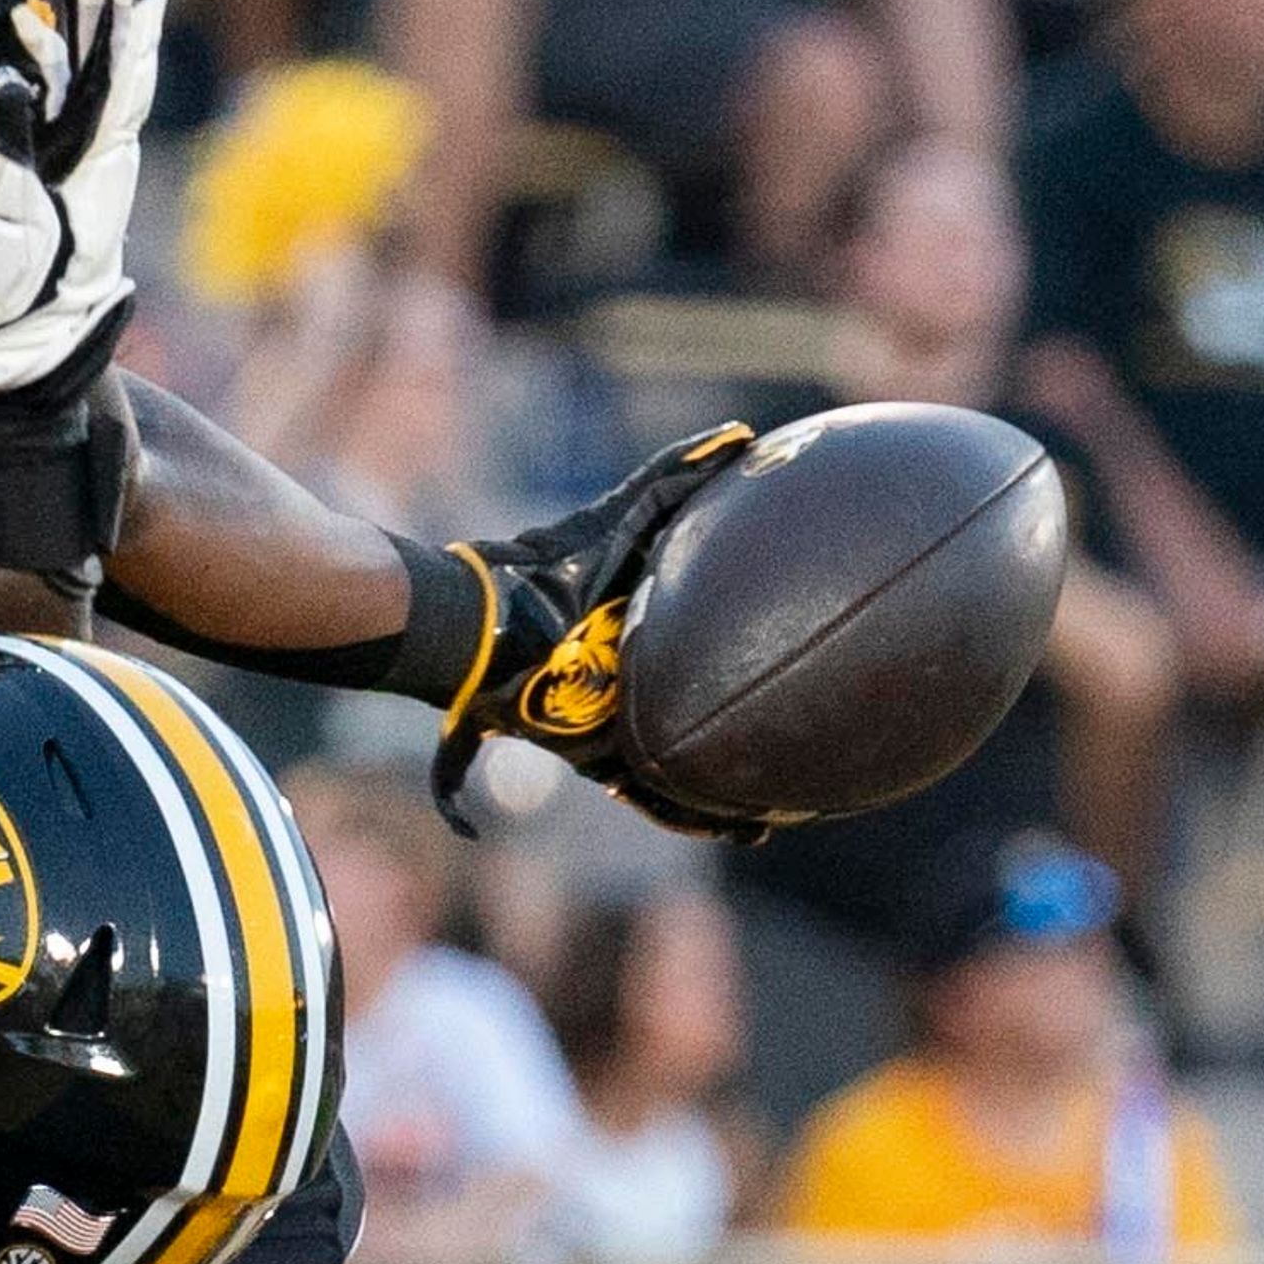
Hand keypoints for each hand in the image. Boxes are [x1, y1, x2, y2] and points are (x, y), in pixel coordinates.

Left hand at [430, 428, 756, 828]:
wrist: (481, 622)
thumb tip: (741, 435)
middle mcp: (628, 698)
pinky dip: (688, 813)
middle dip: (732, 755)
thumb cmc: (545, 566)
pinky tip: (729, 829)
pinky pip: (648, 796)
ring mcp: (611, 734)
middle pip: (691, 731)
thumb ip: (677, 476)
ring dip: (717, 802)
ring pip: (675, 777)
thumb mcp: (624, 516)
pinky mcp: (591, 757)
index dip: (738, 690)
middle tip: (781, 775)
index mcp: (639, 655)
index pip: (700, 677)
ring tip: (763, 822)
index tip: (783, 694)